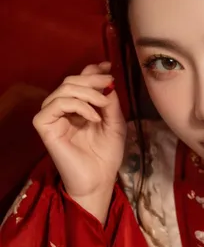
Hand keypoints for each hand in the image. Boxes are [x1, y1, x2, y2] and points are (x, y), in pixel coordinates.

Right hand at [33, 62, 126, 221]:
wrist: (99, 180)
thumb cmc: (107, 154)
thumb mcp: (115, 122)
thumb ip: (109, 100)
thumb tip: (106, 78)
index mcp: (78, 106)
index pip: (79, 80)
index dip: (93, 70)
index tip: (109, 67)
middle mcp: (62, 109)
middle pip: (71, 80)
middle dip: (92, 79)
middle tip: (109, 83)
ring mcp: (52, 116)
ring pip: (64, 89)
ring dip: (88, 93)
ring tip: (104, 106)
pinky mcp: (45, 126)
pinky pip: (57, 104)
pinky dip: (78, 106)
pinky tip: (94, 118)